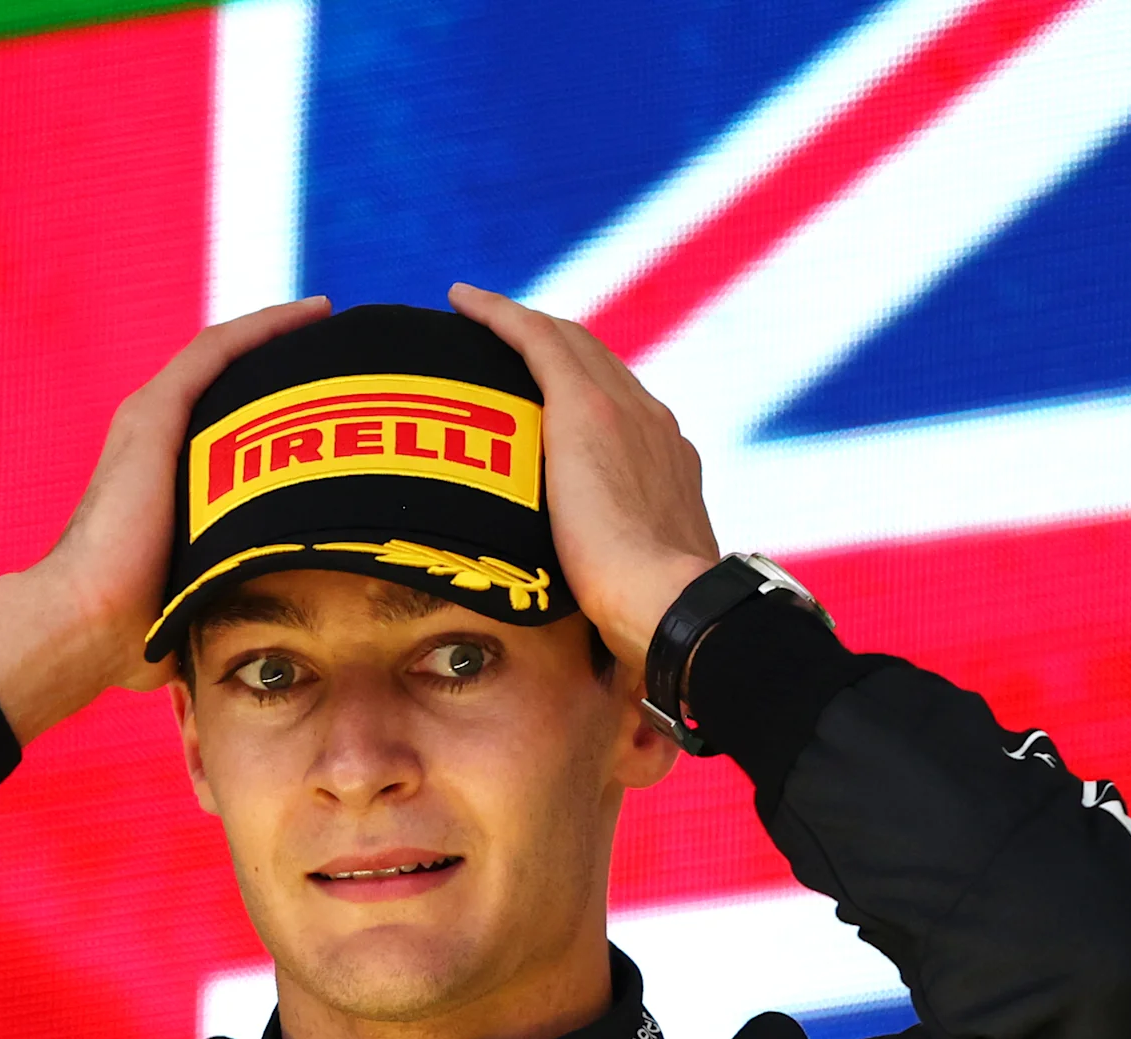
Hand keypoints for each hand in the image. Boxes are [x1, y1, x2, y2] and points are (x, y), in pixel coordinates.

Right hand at [0, 297, 331, 741]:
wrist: (83, 625)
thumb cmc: (133, 635)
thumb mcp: (193, 603)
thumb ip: (222, 601)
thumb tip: (258, 643)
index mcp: (159, 479)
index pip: (221, 422)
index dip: (267, 406)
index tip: (323, 402)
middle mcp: (152, 441)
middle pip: (223, 381)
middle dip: (275, 363)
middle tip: (336, 354)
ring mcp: (149, 424)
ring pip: (221, 356)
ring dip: (274, 333)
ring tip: (327, 319)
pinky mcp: (155, 415)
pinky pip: (217, 351)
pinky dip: (263, 327)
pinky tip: (309, 314)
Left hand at [448, 284, 718, 662]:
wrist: (669, 604)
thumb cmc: (651, 623)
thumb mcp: (634, 594)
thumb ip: (614, 589)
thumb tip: (594, 643)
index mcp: (667, 467)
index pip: (622, 414)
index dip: (585, 396)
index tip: (548, 402)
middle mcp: (653, 425)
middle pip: (596, 365)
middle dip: (553, 348)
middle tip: (501, 343)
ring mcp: (623, 411)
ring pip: (567, 343)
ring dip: (523, 324)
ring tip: (476, 317)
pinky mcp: (585, 407)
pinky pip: (535, 338)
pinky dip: (499, 315)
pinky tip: (461, 302)